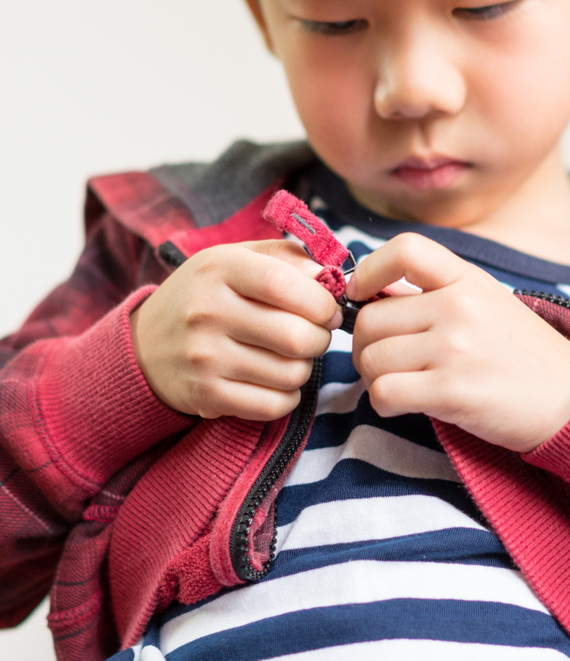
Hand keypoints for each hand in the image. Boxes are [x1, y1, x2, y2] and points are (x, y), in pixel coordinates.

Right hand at [130, 240, 341, 420]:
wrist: (145, 345)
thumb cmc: (208, 295)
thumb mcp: (236, 260)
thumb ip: (286, 257)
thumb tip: (332, 275)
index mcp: (219, 269)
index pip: (283, 284)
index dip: (320, 301)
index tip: (329, 309)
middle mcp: (207, 312)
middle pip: (296, 336)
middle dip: (320, 338)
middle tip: (314, 335)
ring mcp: (205, 357)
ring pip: (291, 373)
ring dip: (304, 367)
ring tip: (290, 356)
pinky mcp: (206, 395)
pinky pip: (274, 405)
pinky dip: (288, 396)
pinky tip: (276, 381)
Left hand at [349, 233, 569, 452]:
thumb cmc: (522, 354)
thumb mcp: (486, 304)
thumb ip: (435, 294)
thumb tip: (369, 295)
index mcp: (468, 279)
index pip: (404, 249)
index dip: (368, 270)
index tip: (362, 294)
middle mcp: (459, 307)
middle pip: (371, 318)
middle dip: (367, 344)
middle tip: (388, 361)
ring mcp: (455, 349)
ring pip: (371, 358)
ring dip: (375, 377)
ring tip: (402, 384)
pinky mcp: (451, 392)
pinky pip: (384, 393)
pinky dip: (384, 402)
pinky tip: (405, 404)